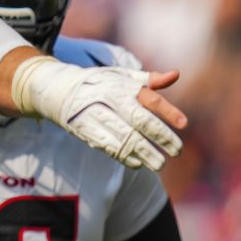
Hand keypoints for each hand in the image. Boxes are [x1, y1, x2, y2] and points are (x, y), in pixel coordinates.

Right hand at [12, 56, 186, 170]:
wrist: (56, 88)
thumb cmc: (98, 83)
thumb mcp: (121, 76)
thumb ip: (149, 80)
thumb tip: (176, 75)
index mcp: (121, 84)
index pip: (149, 98)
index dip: (167, 111)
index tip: (184, 124)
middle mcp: (108, 98)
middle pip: (139, 120)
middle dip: (161, 136)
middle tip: (178, 151)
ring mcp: (94, 114)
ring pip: (124, 137)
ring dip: (145, 153)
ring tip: (161, 165)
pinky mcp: (84, 130)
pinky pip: (107, 146)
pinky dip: (124, 157)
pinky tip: (138, 164)